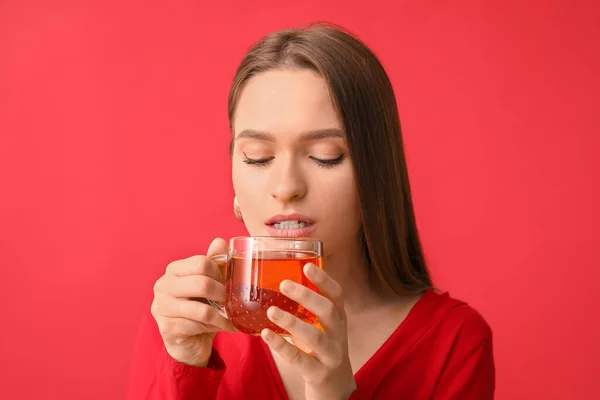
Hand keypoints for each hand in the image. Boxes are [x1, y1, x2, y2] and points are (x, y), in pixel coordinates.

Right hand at [151, 238, 236, 366]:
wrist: (190, 339)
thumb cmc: (200, 306)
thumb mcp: (209, 282)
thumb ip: (214, 262)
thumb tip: (219, 242)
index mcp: (174, 270)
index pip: (201, 263)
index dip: (219, 273)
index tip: (228, 284)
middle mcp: (163, 285)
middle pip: (202, 284)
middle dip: (223, 295)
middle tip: (233, 302)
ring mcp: (161, 307)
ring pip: (202, 310)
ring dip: (222, 316)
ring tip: (231, 318)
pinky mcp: (166, 328)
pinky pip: (197, 326)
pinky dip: (215, 328)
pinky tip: (223, 328)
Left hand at [261, 263, 356, 399]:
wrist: (335, 389)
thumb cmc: (321, 351)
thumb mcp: (321, 327)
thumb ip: (307, 309)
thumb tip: (276, 281)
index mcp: (338, 320)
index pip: (337, 295)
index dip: (324, 280)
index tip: (307, 266)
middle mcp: (339, 335)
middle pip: (329, 311)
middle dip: (307, 296)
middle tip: (284, 284)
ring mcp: (331, 356)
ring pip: (315, 337)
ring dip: (292, 322)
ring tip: (272, 311)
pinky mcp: (319, 374)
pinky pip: (300, 360)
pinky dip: (283, 347)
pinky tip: (266, 335)